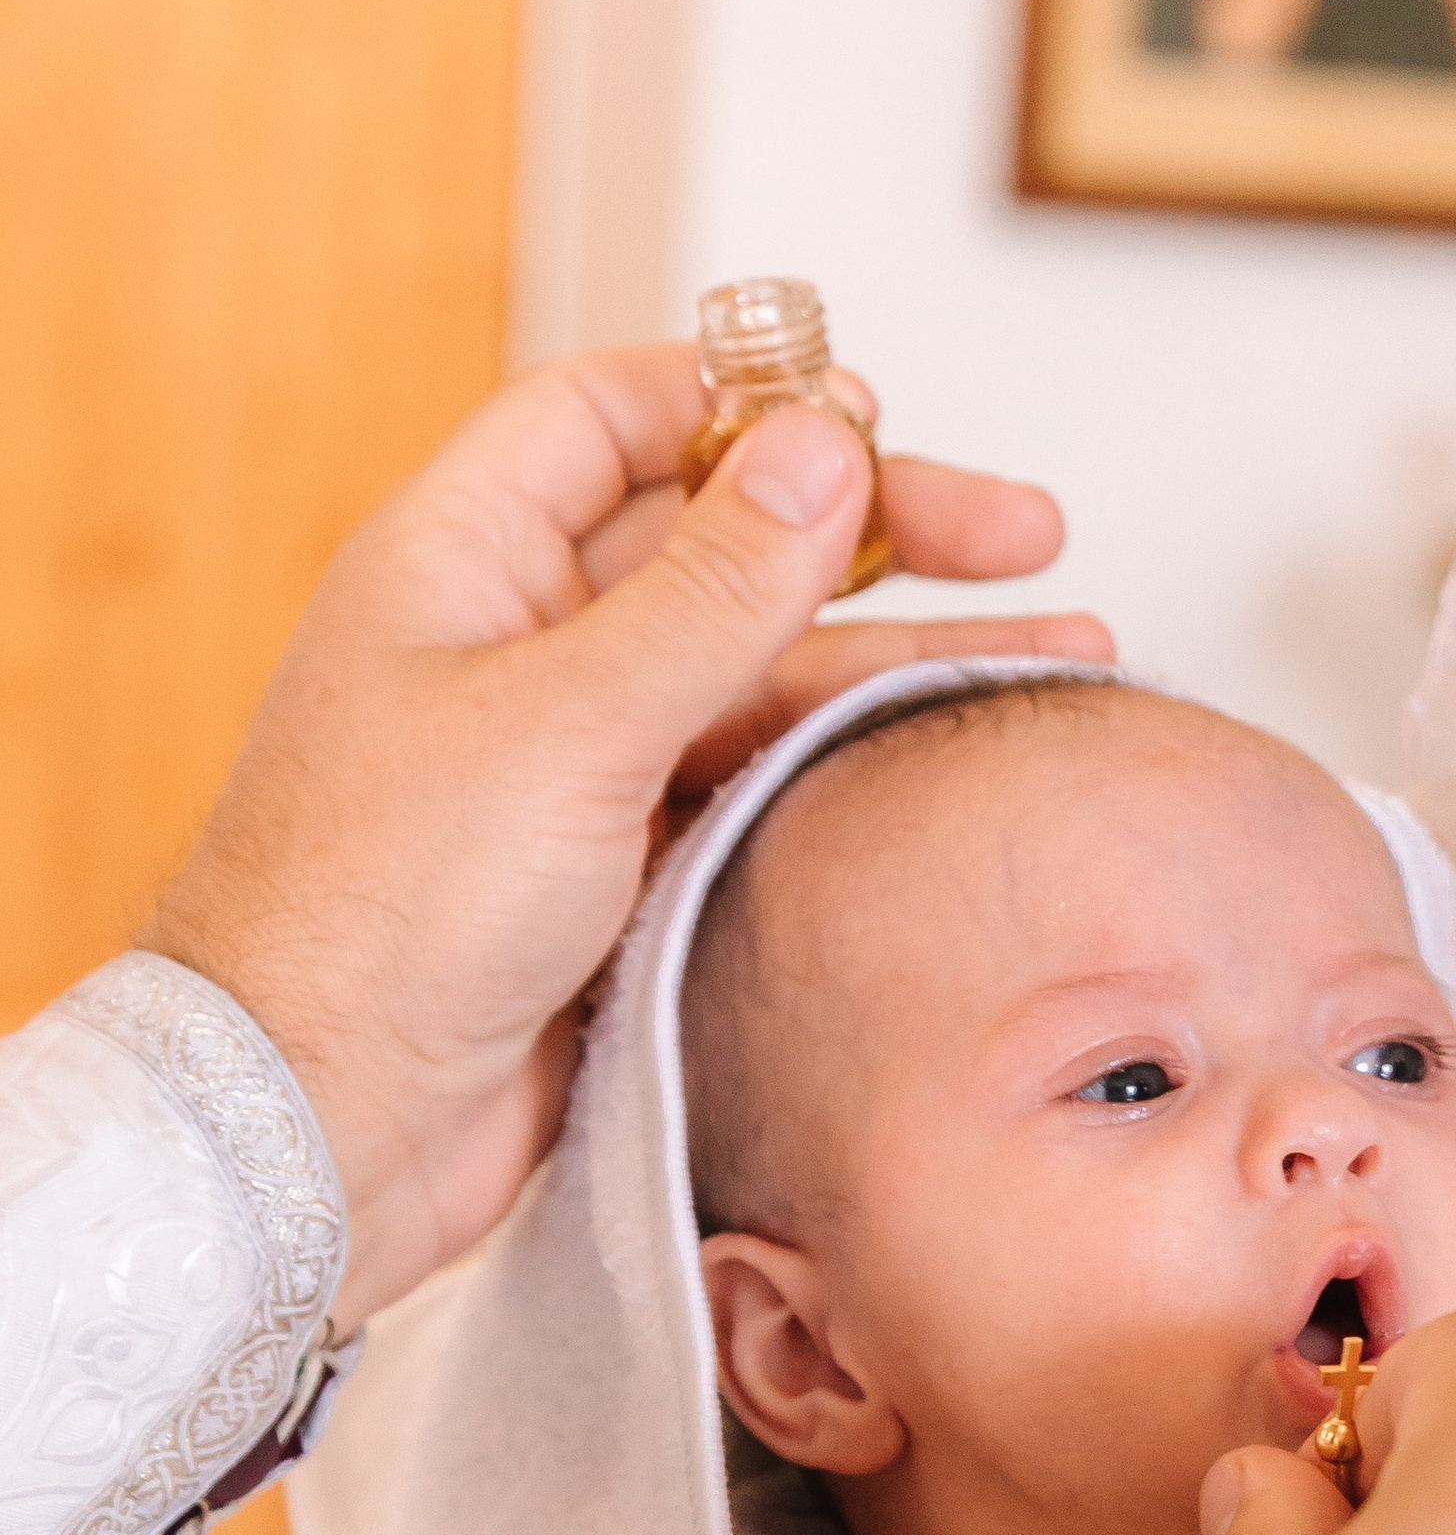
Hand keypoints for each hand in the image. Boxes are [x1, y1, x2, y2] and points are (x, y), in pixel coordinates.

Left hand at [148, 344, 1110, 1329]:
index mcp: (466, 563)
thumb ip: (712, 589)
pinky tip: (949, 765)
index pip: (615, 418)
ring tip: (1060, 655)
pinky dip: (855, 771)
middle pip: (722, 544)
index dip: (745, 400)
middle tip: (1027, 535)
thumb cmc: (380, 917)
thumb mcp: (567, 720)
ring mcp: (573, 769)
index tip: (872, 421)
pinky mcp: (618, 881)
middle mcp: (521, 651)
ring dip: (900, 661)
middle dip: (878, 533)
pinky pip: (756, 792)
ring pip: (764, 678)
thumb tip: (822, 452)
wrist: (316, 1134)